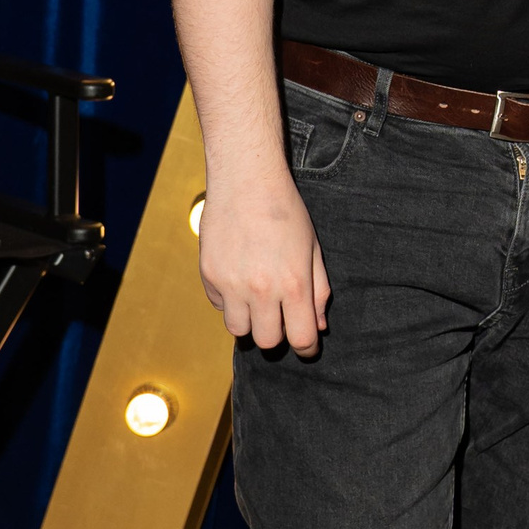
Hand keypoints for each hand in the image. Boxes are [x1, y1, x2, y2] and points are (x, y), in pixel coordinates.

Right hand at [198, 173, 331, 354]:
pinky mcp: (209, 276)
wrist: (246, 180)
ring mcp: (231, 284)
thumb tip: (319, 325)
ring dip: (250, 321)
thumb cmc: (286, 211)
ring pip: (239, 330)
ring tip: (257, 299)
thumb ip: (318, 290)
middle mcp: (261, 290)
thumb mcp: (312, 249)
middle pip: (268, 341)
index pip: (301, 338)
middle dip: (277, 334)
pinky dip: (230, 301)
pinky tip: (238, 276)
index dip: (307, 348)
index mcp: (294, 284)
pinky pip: (220, 306)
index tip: (307, 346)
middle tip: (280, 318)